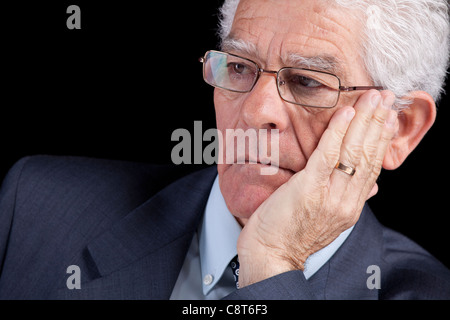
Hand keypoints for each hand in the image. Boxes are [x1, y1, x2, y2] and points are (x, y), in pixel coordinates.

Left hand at [236, 90, 398, 287]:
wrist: (271, 254)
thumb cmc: (292, 232)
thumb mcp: (329, 218)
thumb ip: (349, 199)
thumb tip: (372, 186)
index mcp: (351, 206)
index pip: (373, 166)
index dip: (382, 139)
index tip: (389, 117)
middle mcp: (347, 201)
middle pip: (368, 155)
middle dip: (378, 122)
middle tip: (386, 97)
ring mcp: (330, 195)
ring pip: (353, 152)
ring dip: (364, 120)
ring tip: (372, 97)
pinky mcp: (309, 189)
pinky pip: (327, 155)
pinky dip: (338, 132)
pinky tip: (346, 112)